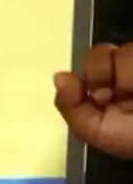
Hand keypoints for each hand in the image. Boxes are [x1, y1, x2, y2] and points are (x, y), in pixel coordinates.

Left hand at [54, 42, 132, 158]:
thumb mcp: (96, 131)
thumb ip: (72, 106)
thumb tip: (59, 76)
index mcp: (106, 85)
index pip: (89, 62)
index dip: (92, 76)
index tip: (101, 96)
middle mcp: (125, 70)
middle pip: (101, 51)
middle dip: (106, 75)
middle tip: (119, 97)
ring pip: (126, 52)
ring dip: (130, 79)